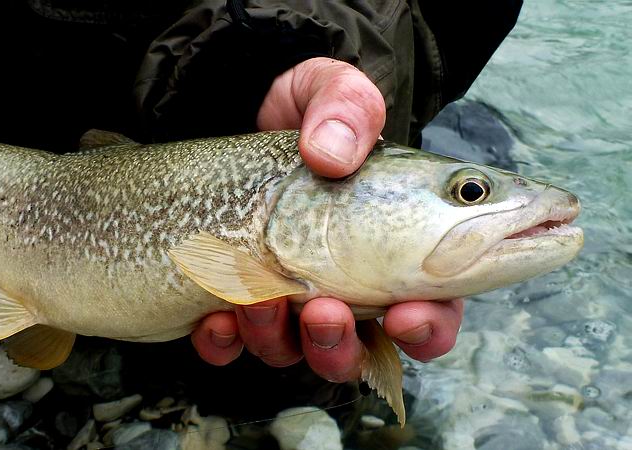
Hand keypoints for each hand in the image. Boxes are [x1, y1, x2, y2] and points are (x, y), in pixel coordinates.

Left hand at [192, 57, 464, 379]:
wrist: (247, 116)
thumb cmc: (310, 113)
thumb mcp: (333, 91)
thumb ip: (347, 108)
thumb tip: (330, 154)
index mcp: (395, 250)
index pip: (431, 311)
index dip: (427, 329)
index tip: (405, 315)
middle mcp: (346, 286)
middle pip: (359, 350)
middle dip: (342, 344)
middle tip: (326, 310)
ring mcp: (288, 298)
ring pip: (294, 352)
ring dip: (281, 339)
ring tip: (260, 301)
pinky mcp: (237, 299)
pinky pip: (232, 344)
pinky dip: (225, 341)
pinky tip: (216, 317)